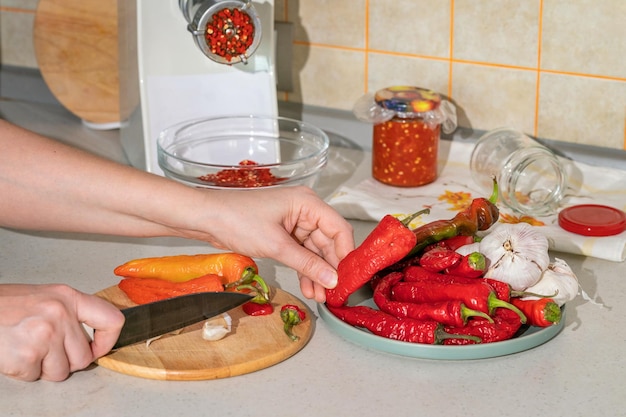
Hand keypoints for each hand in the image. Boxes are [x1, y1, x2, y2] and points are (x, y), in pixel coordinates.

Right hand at [0, 284, 124, 380]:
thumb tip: (92, 338)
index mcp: (68, 297)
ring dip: (44, 368)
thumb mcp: (44, 298)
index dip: (108, 340)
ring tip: (26, 348)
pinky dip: (23, 372)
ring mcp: (45, 336)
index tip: (99, 348)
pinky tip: (14, 353)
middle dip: (65, 361)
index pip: (111, 319)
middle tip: (44, 349)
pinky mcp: (28, 356)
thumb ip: (69, 314)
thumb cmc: (3, 306)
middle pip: (84, 357)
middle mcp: (60, 314)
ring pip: (62, 372)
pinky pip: (35, 377)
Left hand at [189, 186, 354, 301]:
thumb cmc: (237, 220)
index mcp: (308, 202)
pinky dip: (304, 269)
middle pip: (328, 241)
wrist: (206, 219)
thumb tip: (332, 279)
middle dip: (329, 268)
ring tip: (320, 296)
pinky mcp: (283, 233)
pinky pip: (301, 252)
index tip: (347, 278)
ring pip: (315, 250)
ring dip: (317, 272)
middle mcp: (305, 209)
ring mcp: (294, 221)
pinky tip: (308, 287)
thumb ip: (307, 263)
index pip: (339, 228)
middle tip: (333, 292)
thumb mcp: (276, 245)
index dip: (345, 254)